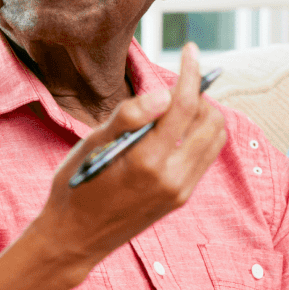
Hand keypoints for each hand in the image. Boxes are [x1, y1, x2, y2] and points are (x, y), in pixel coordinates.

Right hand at [35, 42, 225, 278]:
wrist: (74, 239)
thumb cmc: (75, 186)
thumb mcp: (91, 145)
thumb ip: (128, 116)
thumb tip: (163, 93)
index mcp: (147, 161)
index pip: (185, 106)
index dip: (191, 73)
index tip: (189, 50)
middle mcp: (172, 178)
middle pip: (210, 120)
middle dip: (199, 93)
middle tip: (175, 84)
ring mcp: (180, 191)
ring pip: (214, 139)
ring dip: (203, 115)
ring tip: (175, 106)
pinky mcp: (181, 198)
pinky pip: (205, 157)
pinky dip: (199, 135)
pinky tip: (173, 130)